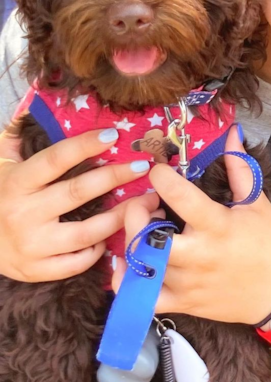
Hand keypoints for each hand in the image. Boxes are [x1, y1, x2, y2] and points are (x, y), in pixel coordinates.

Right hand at [0, 128, 159, 281]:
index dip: (84, 146)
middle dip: (115, 176)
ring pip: (85, 233)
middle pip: (77, 193)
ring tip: (145, 203)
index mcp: (16, 183)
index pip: (54, 160)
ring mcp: (31, 246)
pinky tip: (111, 237)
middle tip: (143, 165)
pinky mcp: (36, 271)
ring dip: (119, 217)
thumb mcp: (2, 165)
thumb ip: (20, 141)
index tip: (113, 135)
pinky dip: (97, 251)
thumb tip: (42, 111)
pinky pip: (76, 263)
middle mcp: (23, 214)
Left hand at [113, 125, 270, 324]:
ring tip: (147, 229)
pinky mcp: (182, 303)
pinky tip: (130, 263)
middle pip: (146, 235)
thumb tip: (231, 133)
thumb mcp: (256, 202)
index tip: (158, 170)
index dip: (161, 177)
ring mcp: (187, 283)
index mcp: (216, 225)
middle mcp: (197, 255)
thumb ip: (239, 166)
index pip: (180, 196)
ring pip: (141, 263)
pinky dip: (128, 280)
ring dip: (134, 239)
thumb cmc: (268, 244)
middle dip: (136, 212)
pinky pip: (142, 297)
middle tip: (149, 203)